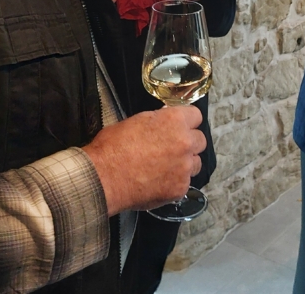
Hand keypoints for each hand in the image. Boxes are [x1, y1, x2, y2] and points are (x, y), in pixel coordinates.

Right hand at [83, 105, 205, 214]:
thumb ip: (157, 122)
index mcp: (174, 121)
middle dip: (188, 143)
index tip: (181, 126)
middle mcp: (185, 142)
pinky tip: (158, 183)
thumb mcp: (136, 122)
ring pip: (195, 163)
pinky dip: (174, 183)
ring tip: (166, 167)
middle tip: (172, 148)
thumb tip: (163, 124)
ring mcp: (184, 167)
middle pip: (200, 140)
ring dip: (185, 163)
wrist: (104, 177)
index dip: (187, 121)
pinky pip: (184, 183)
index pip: (196, 116)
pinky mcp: (180, 189)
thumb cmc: (113, 147)